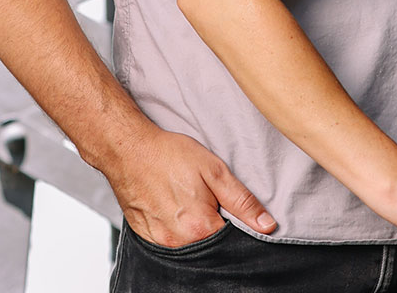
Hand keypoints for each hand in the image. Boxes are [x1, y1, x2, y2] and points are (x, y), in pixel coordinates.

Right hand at [104, 127, 275, 247]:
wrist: (129, 150)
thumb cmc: (170, 155)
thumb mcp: (214, 171)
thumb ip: (242, 201)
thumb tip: (267, 225)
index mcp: (200, 227)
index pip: (233, 242)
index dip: (237, 226)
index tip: (229, 209)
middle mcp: (179, 242)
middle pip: (211, 246)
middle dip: (215, 228)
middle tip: (205, 200)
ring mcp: (160, 242)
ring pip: (190, 246)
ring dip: (195, 230)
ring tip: (188, 203)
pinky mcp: (147, 238)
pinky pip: (170, 242)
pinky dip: (177, 230)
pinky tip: (173, 209)